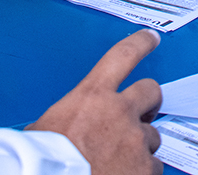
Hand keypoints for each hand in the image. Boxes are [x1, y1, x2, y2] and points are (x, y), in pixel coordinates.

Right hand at [27, 29, 162, 174]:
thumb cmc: (43, 164)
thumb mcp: (44, 129)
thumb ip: (68, 116)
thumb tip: (63, 126)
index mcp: (92, 97)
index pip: (123, 55)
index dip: (140, 42)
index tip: (150, 37)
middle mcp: (120, 113)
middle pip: (151, 92)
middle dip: (149, 102)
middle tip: (142, 114)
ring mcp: (136, 140)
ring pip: (152, 136)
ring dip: (140, 145)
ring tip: (119, 159)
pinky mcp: (146, 167)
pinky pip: (154, 166)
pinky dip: (142, 171)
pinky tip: (124, 174)